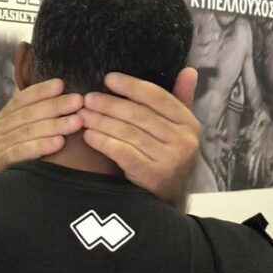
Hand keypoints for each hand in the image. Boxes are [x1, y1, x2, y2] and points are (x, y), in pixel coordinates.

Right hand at [0, 79, 83, 174]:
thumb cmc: (2, 163)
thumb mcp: (11, 139)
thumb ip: (27, 124)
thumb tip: (53, 104)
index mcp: (0, 121)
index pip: (20, 100)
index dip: (40, 91)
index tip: (61, 84)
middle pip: (27, 114)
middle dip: (54, 105)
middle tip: (78, 101)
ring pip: (26, 131)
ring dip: (53, 125)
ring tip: (76, 122)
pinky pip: (19, 152)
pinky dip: (39, 146)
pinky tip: (58, 143)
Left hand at [78, 69, 199, 210]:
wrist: (169, 201)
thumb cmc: (167, 158)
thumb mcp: (179, 131)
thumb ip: (180, 101)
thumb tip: (189, 71)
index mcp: (189, 123)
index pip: (158, 97)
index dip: (132, 86)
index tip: (108, 78)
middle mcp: (184, 140)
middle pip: (139, 114)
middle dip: (110, 104)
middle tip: (87, 98)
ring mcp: (170, 159)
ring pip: (129, 133)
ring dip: (102, 122)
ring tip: (83, 115)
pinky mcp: (154, 176)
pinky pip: (123, 153)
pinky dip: (103, 142)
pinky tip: (88, 135)